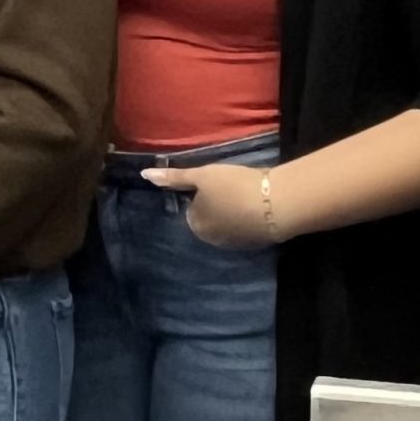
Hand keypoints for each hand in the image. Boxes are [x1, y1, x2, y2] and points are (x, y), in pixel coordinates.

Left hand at [141, 162, 278, 248]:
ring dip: (235, 213)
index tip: (217, 185)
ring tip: (248, 196)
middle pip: (210, 218)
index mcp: (196, 226)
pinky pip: (246, 229)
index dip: (203, 193)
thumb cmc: (233, 186)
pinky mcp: (256, 244)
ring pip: (229, 225)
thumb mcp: (202, 176)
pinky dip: (250, 220)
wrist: (275, 204)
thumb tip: (144, 175)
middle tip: (233, 189)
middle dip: (218, 206)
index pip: (193, 208)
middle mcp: (212, 241)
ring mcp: (235, 245)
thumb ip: (174, 177)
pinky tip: (260, 207)